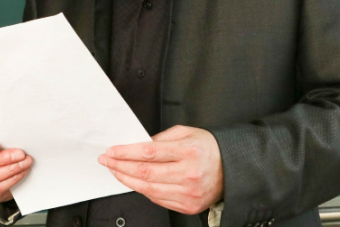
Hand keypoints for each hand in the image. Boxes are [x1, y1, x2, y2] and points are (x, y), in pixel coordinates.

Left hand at [98, 125, 222, 214]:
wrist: (233, 169)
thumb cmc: (209, 148)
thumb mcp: (186, 132)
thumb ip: (162, 138)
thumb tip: (138, 144)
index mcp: (188, 151)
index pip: (148, 152)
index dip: (125, 152)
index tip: (111, 151)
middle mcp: (188, 173)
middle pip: (145, 172)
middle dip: (120, 166)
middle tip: (107, 160)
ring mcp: (188, 192)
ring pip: (148, 189)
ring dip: (126, 180)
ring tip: (116, 171)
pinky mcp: (188, 206)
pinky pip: (158, 199)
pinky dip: (142, 190)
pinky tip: (134, 182)